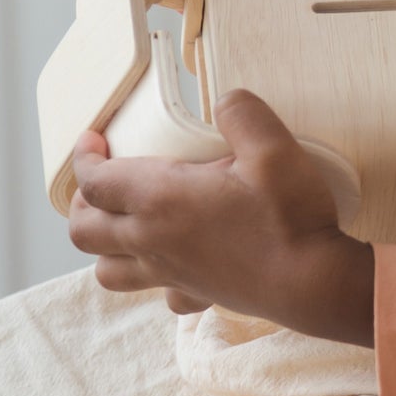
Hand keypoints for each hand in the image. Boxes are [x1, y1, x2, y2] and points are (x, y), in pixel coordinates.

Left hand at [66, 89, 374, 344]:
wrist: (312, 282)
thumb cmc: (288, 216)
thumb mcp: (273, 147)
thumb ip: (242, 113)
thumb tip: (226, 99)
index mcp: (160, 199)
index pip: (94, 182)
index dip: (84, 157)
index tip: (93, 139)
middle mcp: (153, 241)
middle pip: (84, 230)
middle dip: (82, 202)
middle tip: (101, 180)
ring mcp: (171, 274)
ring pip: (107, 271)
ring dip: (104, 246)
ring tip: (123, 224)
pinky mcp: (196, 295)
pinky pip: (159, 293)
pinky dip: (155, 277)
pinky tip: (176, 261)